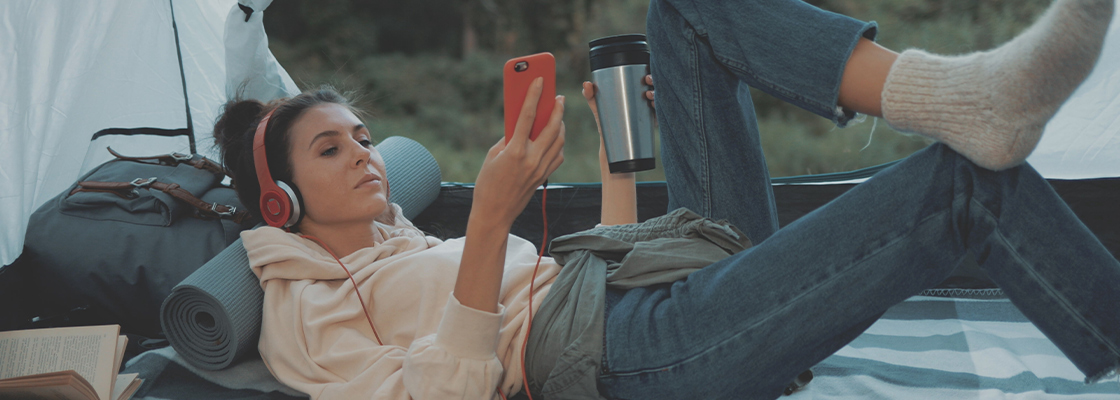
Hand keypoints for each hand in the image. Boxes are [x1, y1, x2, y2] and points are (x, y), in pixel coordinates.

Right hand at [473, 77, 565, 227]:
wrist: (494, 213)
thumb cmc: (487, 184)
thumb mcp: (492, 156)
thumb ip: (507, 138)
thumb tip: (521, 124)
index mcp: (515, 151)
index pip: (528, 116)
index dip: (535, 95)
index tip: (540, 80)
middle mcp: (531, 159)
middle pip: (552, 127)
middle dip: (558, 109)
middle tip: (559, 97)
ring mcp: (540, 169)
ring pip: (559, 141)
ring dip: (561, 125)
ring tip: (558, 115)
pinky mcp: (543, 177)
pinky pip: (558, 156)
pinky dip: (559, 143)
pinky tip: (555, 137)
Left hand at [582, 74, 653, 170]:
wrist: (610, 142)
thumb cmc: (604, 118)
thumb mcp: (596, 105)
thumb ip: (589, 94)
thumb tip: (586, 84)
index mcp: (633, 90)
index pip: (645, 77)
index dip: (649, 73)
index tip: (645, 75)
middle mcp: (643, 98)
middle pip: (654, 86)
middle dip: (654, 81)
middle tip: (647, 81)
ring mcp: (648, 110)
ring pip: (659, 99)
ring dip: (657, 94)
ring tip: (649, 95)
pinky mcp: (651, 122)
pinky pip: (659, 115)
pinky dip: (659, 110)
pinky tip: (654, 108)